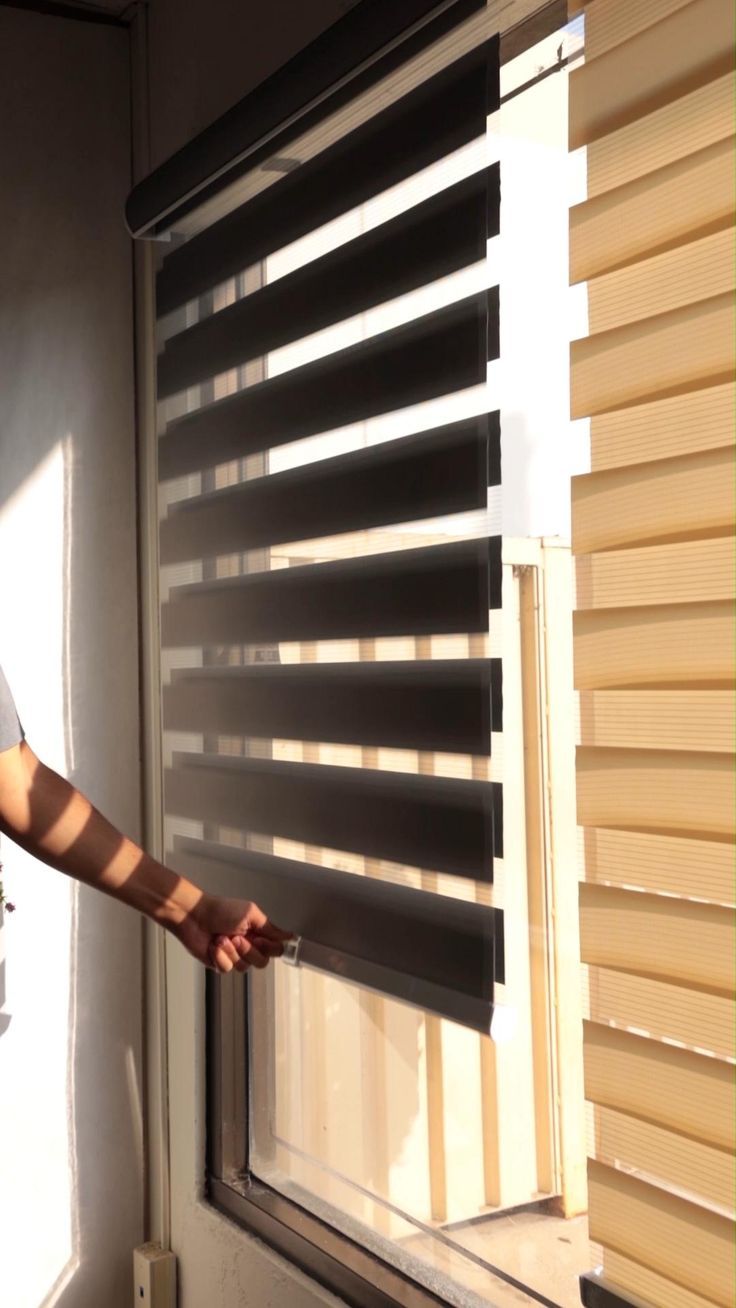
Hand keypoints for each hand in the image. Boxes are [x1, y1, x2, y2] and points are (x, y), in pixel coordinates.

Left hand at [173, 892, 291, 973]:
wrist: (194, 917)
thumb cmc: (219, 910)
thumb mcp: (250, 914)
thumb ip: (270, 928)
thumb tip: (289, 935)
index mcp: (258, 932)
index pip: (275, 949)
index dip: (269, 947)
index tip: (258, 938)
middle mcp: (248, 944)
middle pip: (262, 962)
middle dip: (248, 950)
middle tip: (237, 937)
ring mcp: (234, 955)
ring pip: (244, 967)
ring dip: (231, 952)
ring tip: (221, 938)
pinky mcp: (220, 962)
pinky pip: (227, 969)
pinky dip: (220, 957)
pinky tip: (214, 946)